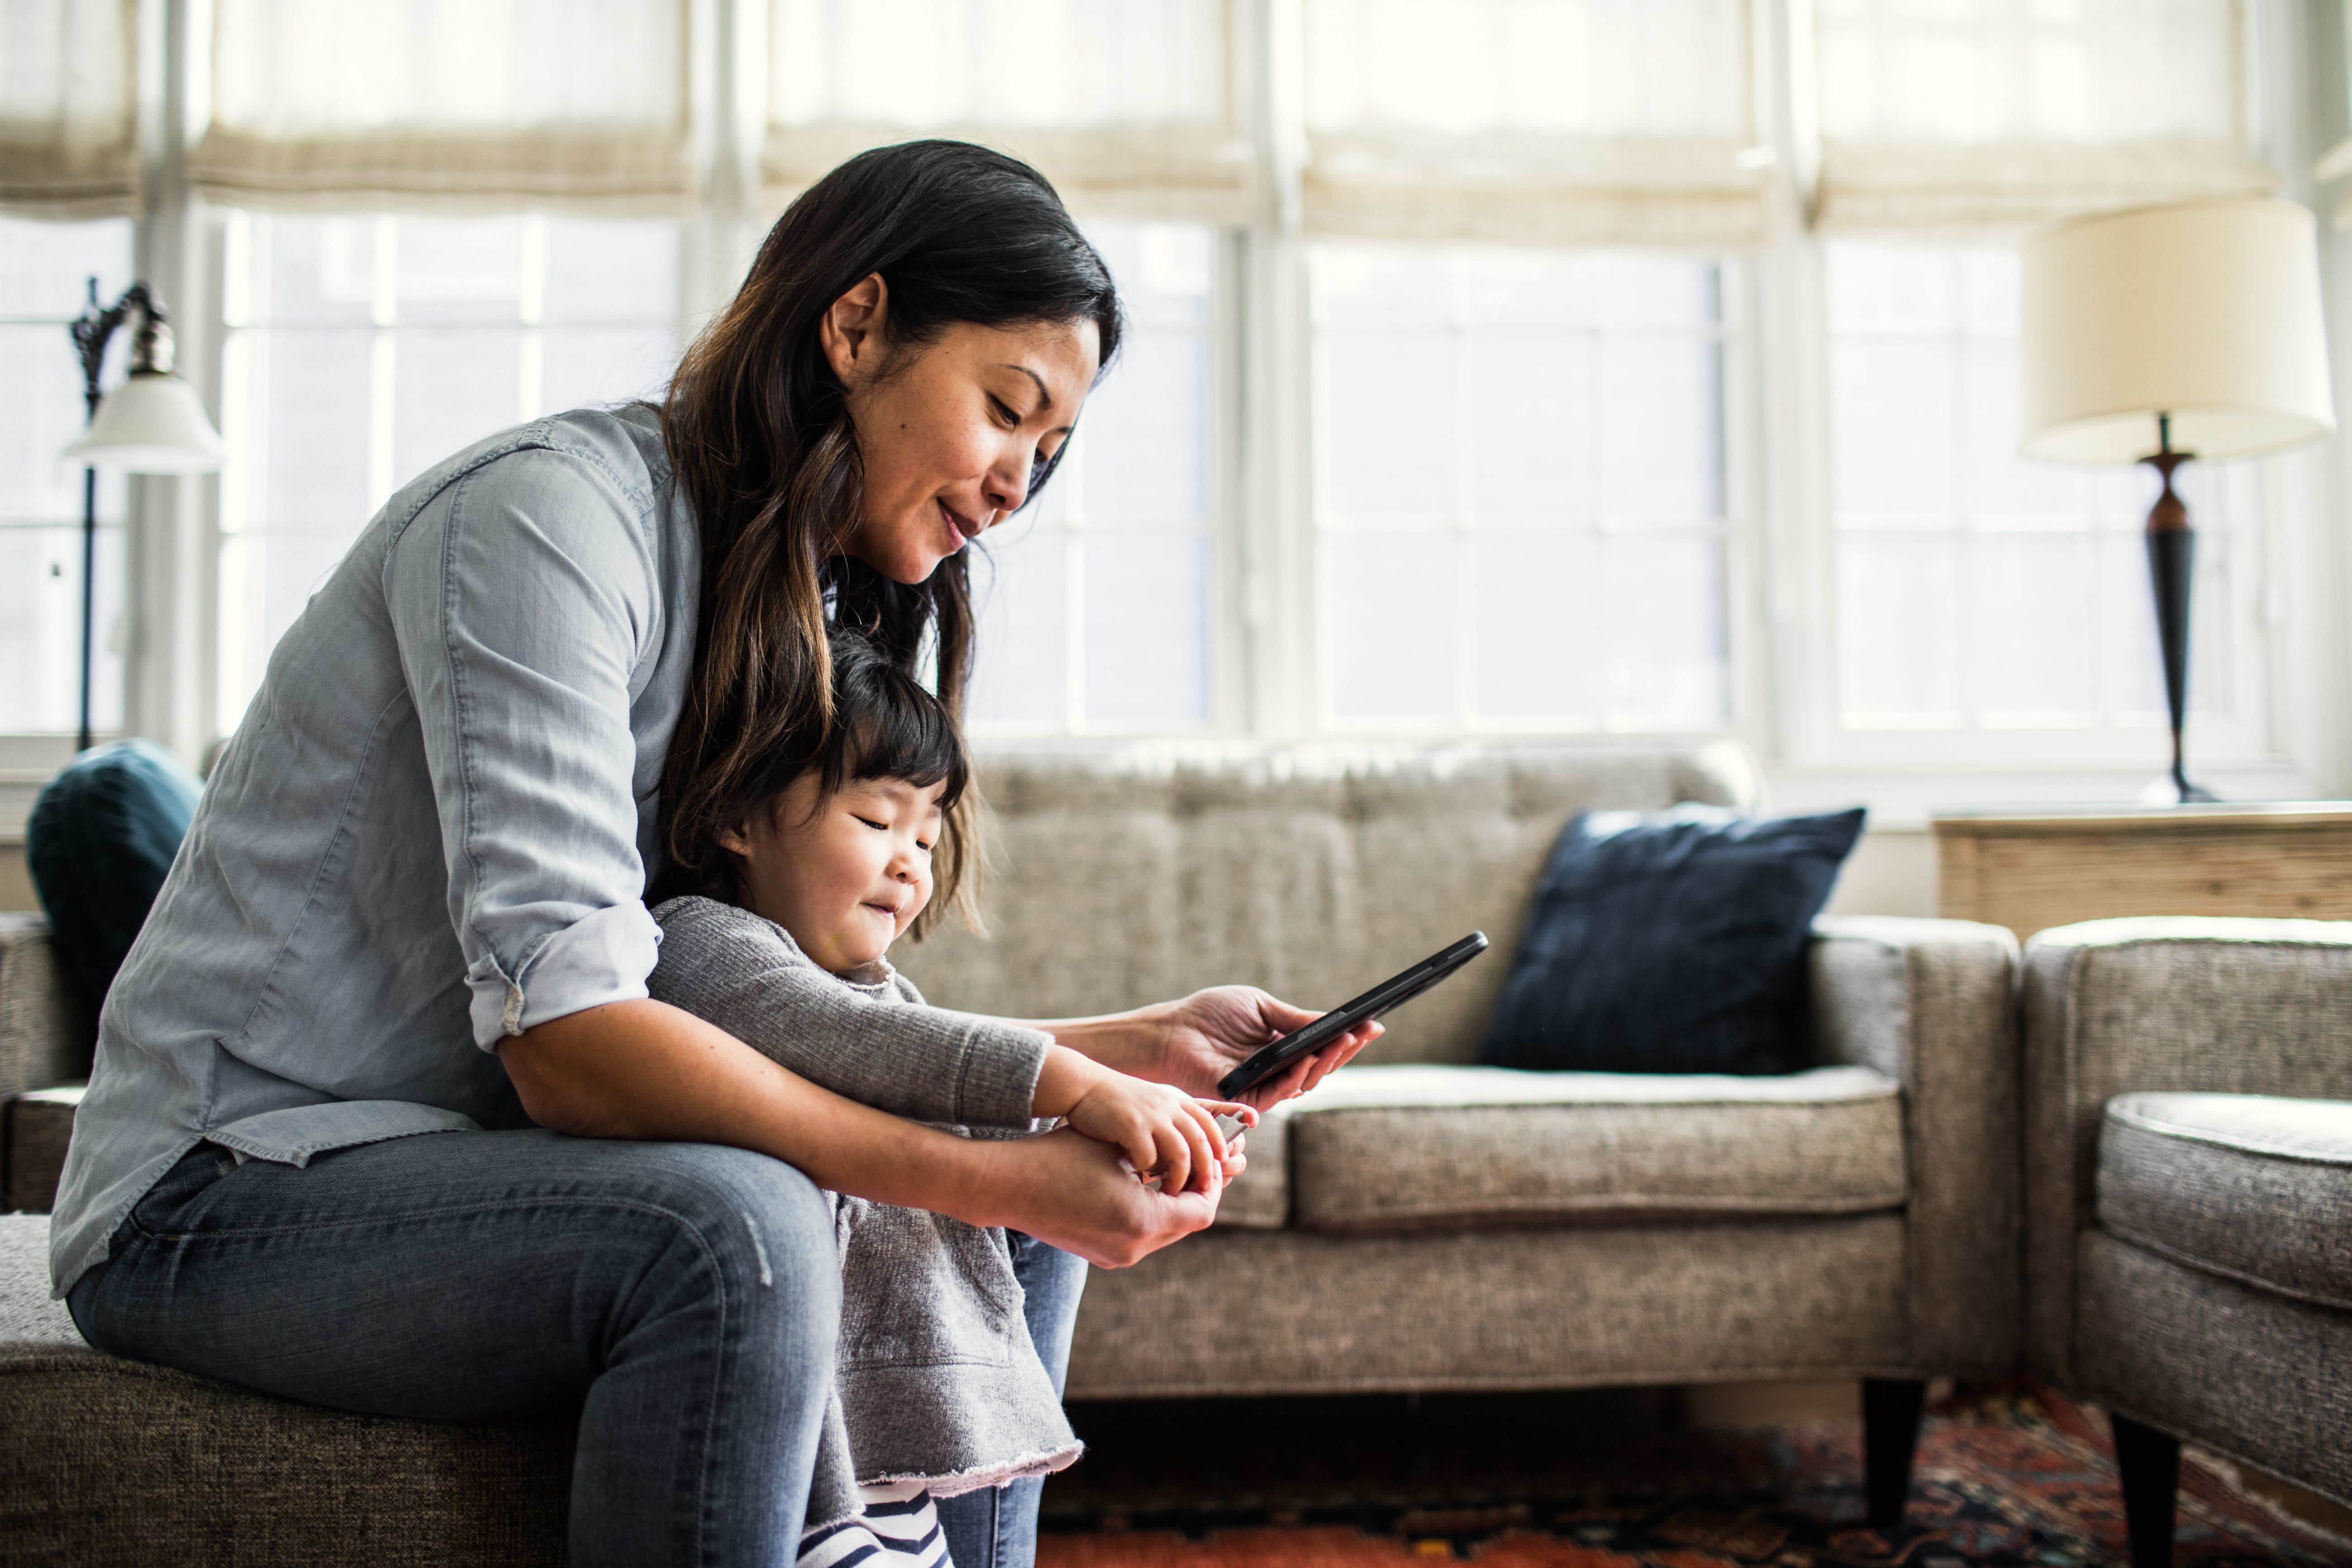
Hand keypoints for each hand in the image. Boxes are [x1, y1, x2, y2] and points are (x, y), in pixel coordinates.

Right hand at [975, 1127, 1228, 1267]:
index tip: (1214, 1163)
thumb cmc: (1062, 1156)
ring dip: (1173, 1206)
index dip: (1213, 1185)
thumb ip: (1161, 1157)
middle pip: (1187, 1225)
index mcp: (1143, 1220)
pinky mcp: (1102, 1255)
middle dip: (1194, 1196)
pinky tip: (1141, 1188)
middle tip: (1196, 1169)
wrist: (1011, 1185)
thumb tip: (1196, 1155)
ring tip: (1169, 1176)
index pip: (1202, 1210)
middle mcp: (1134, 1247)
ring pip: (1166, 1232)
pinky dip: (1151, 1214)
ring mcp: (1117, 1255)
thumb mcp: (1119, 1149)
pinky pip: (1143, 1236)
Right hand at [1066, 1073, 1252, 1196]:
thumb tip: (1187, 1159)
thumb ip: (1170, 1125)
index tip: (1222, 1167)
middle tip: (1203, 1191)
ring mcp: (1151, 1115)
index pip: (1210, 1124)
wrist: (1082, 1087)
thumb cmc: (1114, 1104)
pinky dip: (1147, 1171)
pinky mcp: (1131, 1124)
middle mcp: (1168, 1107)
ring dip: (1178, 1179)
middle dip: (1206, 1171)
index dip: (1219, 1146)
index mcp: (1175, 1102)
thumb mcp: (1151, 1107)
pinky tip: (1137, 1177)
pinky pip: (1149, 1157)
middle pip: (1201, 1143)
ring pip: (1180, 1154)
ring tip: (1170, 1193)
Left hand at [1124, 987, 1381, 1111]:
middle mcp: (1279, 1070)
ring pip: (1306, 1081)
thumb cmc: (1211, 1014)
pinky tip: (1306, 1060)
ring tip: (1341, 1041)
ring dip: (1326, 1062)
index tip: (1372, 1025)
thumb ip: (1294, 1018)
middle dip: (1345, 1050)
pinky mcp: (1248, 1100)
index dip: (1348, 1038)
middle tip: (1363, 1033)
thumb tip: (1333, 1021)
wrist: (1173, 1031)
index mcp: (1283, 1047)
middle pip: (1322, 1067)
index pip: (1323, 1047)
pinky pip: (1278, 1093)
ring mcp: (1265, 1086)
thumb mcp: (1260, 1007)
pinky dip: (1295, 1077)